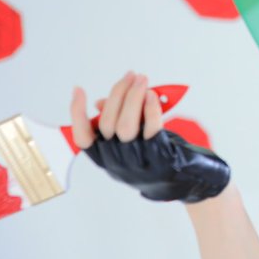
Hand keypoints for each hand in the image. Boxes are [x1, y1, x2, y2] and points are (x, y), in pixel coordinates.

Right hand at [70, 72, 229, 203]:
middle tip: (131, 76)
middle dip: (118, 93)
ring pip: (125, 124)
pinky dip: (150, 108)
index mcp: (104, 157)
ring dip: (133, 97)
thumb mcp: (130, 146)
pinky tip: (152, 95)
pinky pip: (151, 127)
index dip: (76, 113)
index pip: (82, 136)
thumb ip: (116, 124)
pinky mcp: (157, 155)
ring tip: (142, 80)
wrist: (182, 183)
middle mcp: (116, 160)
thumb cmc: (153, 158)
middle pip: (107, 122)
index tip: (78, 90)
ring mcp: (136, 159)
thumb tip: (100, 104)